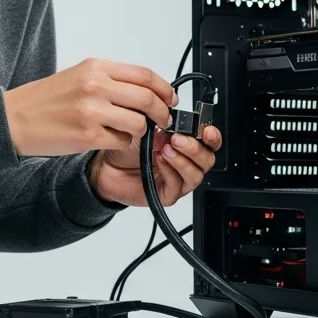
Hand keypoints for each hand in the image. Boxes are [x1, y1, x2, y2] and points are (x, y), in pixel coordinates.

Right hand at [2, 58, 177, 157]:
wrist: (15, 118)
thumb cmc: (45, 99)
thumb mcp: (79, 76)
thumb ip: (111, 80)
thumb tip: (145, 90)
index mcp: (96, 68)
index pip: (145, 75)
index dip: (164, 88)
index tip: (170, 98)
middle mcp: (96, 86)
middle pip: (148, 98)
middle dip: (162, 113)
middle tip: (163, 120)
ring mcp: (93, 111)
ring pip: (139, 123)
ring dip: (142, 131)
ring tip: (132, 132)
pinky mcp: (88, 136)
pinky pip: (122, 141)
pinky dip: (124, 143)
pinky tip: (113, 139)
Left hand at [87, 125, 222, 207]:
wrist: (106, 168)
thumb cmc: (126, 149)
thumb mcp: (145, 129)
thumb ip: (163, 126)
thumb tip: (175, 123)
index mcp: (185, 143)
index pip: (209, 141)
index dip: (211, 136)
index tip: (205, 130)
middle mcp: (185, 162)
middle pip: (208, 159)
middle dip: (196, 148)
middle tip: (178, 139)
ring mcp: (178, 179)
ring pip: (196, 174)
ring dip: (183, 160)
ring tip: (166, 149)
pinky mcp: (167, 194)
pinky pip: (178, 186)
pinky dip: (170, 171)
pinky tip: (160, 161)